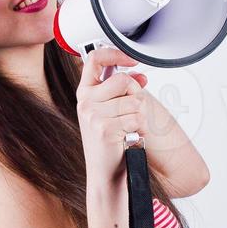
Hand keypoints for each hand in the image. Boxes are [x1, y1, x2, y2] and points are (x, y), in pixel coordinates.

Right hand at [75, 46, 149, 186]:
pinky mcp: (105, 129)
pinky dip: (139, 129)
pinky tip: (128, 137)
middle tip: (130, 113)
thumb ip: (123, 91)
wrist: (106, 173)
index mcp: (85, 93)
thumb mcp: (112, 111)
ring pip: (135, 101)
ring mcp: (93, 115)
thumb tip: (141, 77)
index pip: (95, 59)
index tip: (131, 60)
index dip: (115, 53)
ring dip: (139, 116)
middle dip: (136, 95)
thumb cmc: (110, 142)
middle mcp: (85, 102)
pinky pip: (137, 118)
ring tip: (127, 128)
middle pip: (123, 80)